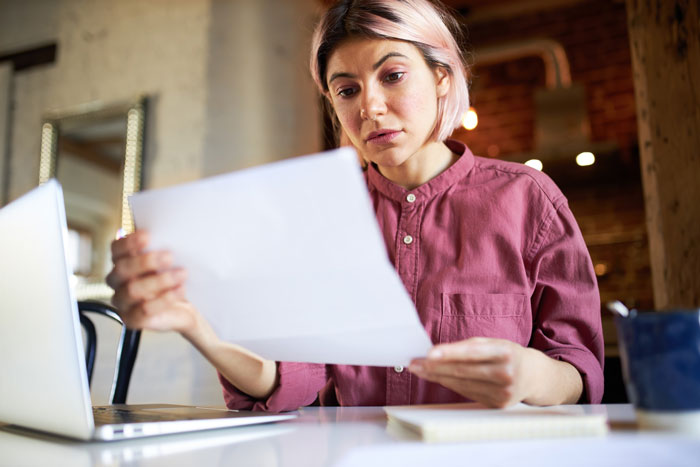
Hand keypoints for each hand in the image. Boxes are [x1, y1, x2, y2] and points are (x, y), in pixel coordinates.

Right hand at [106, 230, 196, 332]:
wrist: (184, 308)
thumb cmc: (173, 278)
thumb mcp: (170, 260)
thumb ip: (163, 246)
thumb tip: (173, 232)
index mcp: (122, 261)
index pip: (116, 249)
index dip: (129, 242)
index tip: (148, 235)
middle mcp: (117, 281)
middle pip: (123, 269)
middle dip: (146, 261)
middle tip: (170, 256)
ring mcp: (122, 302)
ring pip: (133, 290)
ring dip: (160, 280)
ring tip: (182, 274)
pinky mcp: (132, 319)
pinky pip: (144, 310)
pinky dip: (164, 299)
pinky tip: (180, 290)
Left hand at [408, 337, 581, 407]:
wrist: (535, 376)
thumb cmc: (509, 354)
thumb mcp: (495, 343)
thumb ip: (469, 347)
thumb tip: (439, 352)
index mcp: (506, 352)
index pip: (473, 353)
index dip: (450, 353)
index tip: (429, 353)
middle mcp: (506, 374)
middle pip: (463, 371)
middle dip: (435, 367)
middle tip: (415, 362)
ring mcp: (503, 392)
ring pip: (461, 384)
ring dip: (437, 377)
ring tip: (419, 369)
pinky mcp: (497, 404)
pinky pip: (467, 393)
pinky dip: (451, 384)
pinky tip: (438, 377)